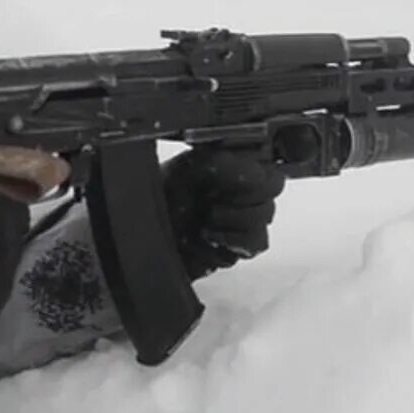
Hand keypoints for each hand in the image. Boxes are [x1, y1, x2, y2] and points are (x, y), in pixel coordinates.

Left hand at [162, 148, 285, 279]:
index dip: (259, 177)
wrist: (142, 230)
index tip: (238, 180)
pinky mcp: (236, 247)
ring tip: (208, 219)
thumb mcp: (191, 168)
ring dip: (236, 218)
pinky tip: (210, 236)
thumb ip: (227, 165)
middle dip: (245, 197)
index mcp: (233, 168)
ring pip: (265, 219)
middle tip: (217, 199)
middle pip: (271, 195)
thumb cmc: (161, 193)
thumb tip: (259, 173)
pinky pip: (256, 244)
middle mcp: (240, 193)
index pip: (268, 170)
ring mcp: (240, 221)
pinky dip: (234, 239)